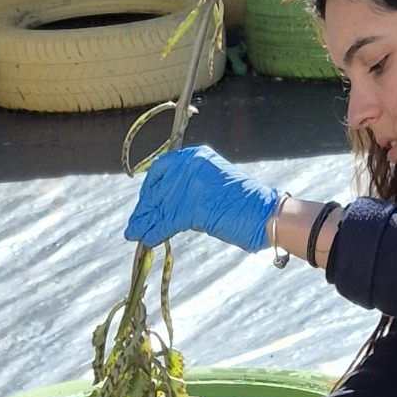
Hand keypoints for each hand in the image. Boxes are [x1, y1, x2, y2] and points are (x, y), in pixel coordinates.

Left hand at [126, 141, 275, 252]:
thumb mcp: (213, 184)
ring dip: (145, 222)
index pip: (161, 168)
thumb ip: (190, 188)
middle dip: (144, 209)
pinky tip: (148, 240)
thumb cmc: (245, 202)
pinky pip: (166, 222)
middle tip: (135, 224)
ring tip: (134, 234)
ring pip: (159, 207)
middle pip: (157, 189)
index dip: (150, 187)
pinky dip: (155, 232)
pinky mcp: (190, 207)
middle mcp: (189, 166)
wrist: (263, 213)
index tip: (146, 201)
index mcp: (195, 156)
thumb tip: (166, 205)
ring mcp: (189, 186)